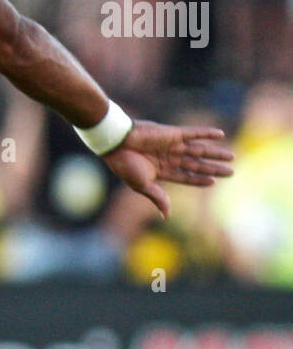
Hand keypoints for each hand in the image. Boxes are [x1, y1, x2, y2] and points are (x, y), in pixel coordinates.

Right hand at [102, 120, 233, 218]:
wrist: (117, 142)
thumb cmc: (125, 165)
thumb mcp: (142, 185)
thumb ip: (157, 197)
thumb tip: (166, 216)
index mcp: (162, 171)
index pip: (186, 176)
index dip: (200, 180)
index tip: (214, 182)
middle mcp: (170, 157)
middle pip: (197, 164)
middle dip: (213, 168)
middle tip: (231, 171)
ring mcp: (172, 145)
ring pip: (199, 150)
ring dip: (215, 153)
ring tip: (231, 156)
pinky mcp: (172, 133)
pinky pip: (193, 133)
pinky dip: (206, 133)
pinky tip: (220, 134)